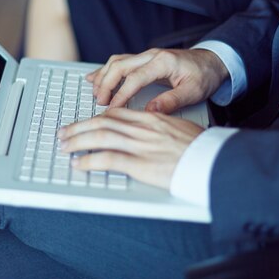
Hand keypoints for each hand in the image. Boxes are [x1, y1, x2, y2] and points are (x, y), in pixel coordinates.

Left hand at [59, 108, 203, 188]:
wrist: (213, 160)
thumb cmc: (200, 148)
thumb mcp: (177, 129)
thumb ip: (159, 128)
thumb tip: (147, 134)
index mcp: (151, 119)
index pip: (115, 114)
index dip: (95, 118)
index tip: (83, 124)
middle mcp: (143, 128)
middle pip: (102, 122)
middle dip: (79, 128)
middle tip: (64, 133)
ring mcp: (141, 145)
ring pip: (100, 137)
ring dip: (78, 141)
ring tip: (64, 147)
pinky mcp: (141, 163)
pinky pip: (108, 159)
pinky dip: (89, 161)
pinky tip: (79, 164)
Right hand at [87, 48, 228, 112]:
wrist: (213, 61)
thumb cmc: (205, 75)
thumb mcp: (193, 91)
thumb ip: (171, 101)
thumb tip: (149, 111)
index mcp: (163, 62)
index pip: (135, 78)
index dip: (121, 94)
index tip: (112, 108)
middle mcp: (152, 55)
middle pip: (120, 66)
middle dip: (106, 84)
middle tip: (99, 102)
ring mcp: (146, 56)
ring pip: (117, 62)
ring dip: (104, 77)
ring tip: (95, 94)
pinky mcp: (144, 60)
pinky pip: (120, 62)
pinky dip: (106, 70)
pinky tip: (94, 78)